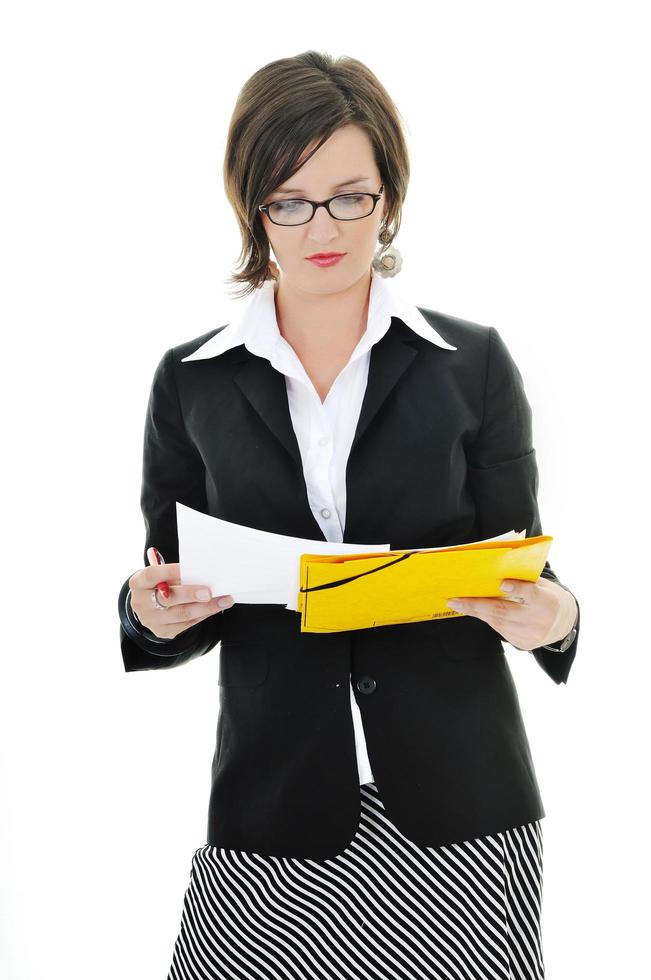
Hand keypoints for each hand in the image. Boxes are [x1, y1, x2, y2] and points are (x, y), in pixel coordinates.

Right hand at [128, 558, 234, 639]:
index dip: (171, 571)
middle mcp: (142, 603)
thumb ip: (175, 574)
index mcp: (139, 583)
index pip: (153, 575)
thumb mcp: (160, 575)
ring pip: (183, 614)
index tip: (190, 568)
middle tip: (210, 591)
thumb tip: (202, 572)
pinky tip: (216, 607)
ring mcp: (152, 620)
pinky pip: (188, 624)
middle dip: (192, 594)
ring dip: (207, 607)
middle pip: (169, 599)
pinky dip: (204, 614)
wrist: (148, 606)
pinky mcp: (164, 631)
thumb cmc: (159, 585)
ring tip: (224, 600)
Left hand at [446, 577, 577, 650]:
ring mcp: (533, 636)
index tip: (502, 584)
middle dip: (478, 605)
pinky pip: (501, 631)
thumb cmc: (548, 595)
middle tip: (455, 600)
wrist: (564, 622)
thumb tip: (496, 568)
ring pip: (499, 623)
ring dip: (477, 612)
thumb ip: (524, 579)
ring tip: (459, 604)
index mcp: (549, 601)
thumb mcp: (544, 584)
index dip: (519, 589)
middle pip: (506, 613)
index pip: (533, 594)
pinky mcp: (525, 644)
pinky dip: (488, 619)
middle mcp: (541, 621)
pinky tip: (476, 611)